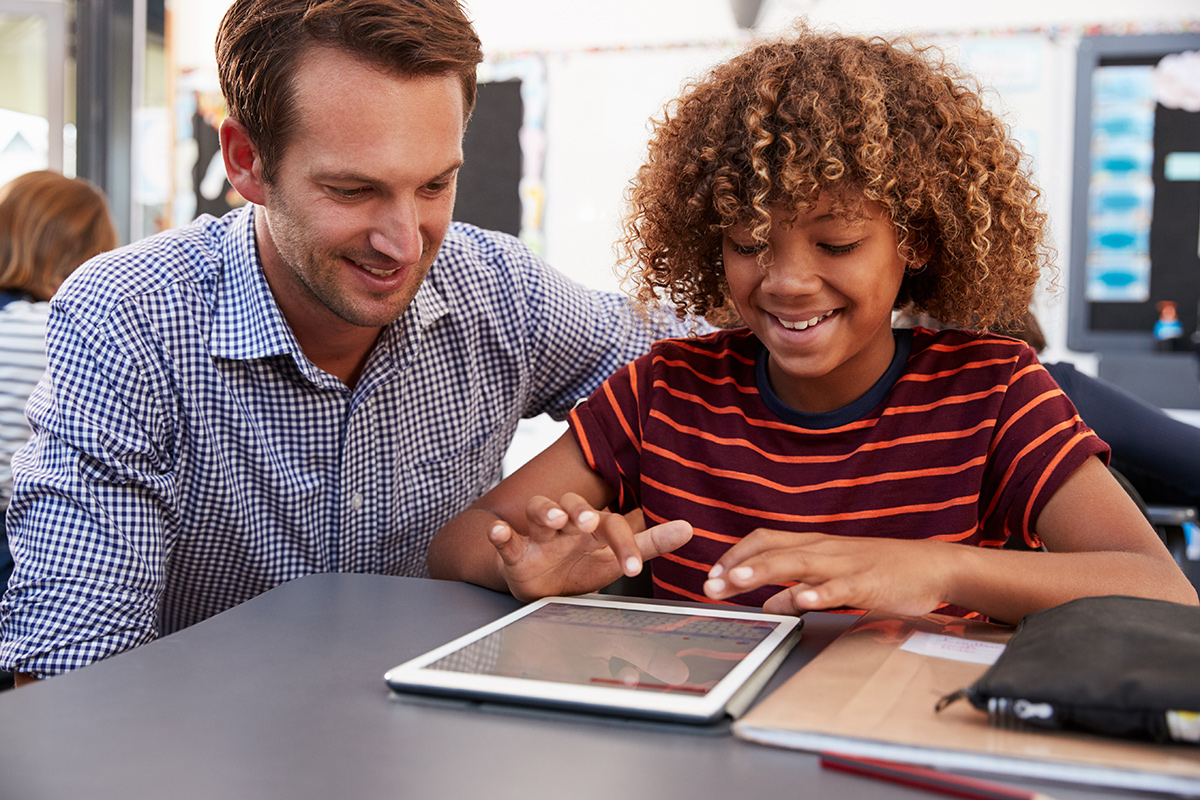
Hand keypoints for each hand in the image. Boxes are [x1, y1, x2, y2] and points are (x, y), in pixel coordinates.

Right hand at [489, 494, 691, 601]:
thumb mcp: (615, 559)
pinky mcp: (515, 551)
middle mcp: (569, 523)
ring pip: (540, 510)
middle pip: (577, 506)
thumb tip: (688, 527)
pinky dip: (501, 534)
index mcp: (596, 526)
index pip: (615, 525)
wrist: (537, 582)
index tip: (634, 568)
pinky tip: (499, 531)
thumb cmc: (579, 565)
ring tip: (555, 517)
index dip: (626, 544)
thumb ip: (649, 544)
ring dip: (547, 510)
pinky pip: (506, 538)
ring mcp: (540, 535)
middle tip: (591, 521)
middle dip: (583, 511)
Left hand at [702, 529, 953, 616]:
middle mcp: (824, 549)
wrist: (932, 565)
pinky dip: (820, 594)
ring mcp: (845, 565)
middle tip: (710, 584)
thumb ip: (799, 588)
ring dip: (766, 571)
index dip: (736, 554)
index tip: (713, 573)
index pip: (765, 541)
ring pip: (800, 563)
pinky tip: (802, 602)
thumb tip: (768, 604)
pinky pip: (840, 588)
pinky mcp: (868, 583)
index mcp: (814, 545)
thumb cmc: (881, 572)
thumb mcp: (833, 579)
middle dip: (738, 567)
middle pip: (774, 551)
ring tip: (739, 581)